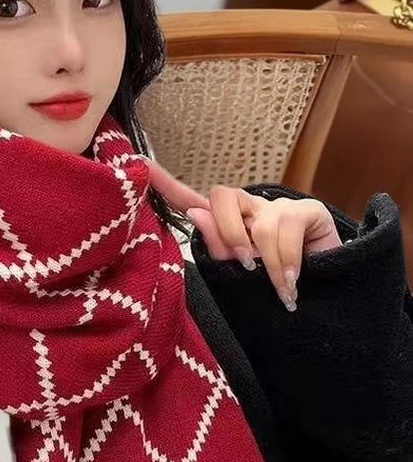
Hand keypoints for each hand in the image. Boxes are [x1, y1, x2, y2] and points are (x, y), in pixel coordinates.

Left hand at [144, 160, 342, 311]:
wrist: (322, 296)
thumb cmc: (271, 285)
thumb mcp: (239, 274)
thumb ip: (218, 247)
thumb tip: (196, 214)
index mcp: (224, 224)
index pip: (191, 200)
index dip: (166, 183)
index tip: (140, 165)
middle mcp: (247, 209)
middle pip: (223, 197)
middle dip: (229, 233)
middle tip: (243, 264)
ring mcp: (276, 207)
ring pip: (259, 224)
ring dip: (266, 263)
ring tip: (277, 287)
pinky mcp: (307, 210)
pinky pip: (286, 229)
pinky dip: (285, 262)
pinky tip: (290, 282)